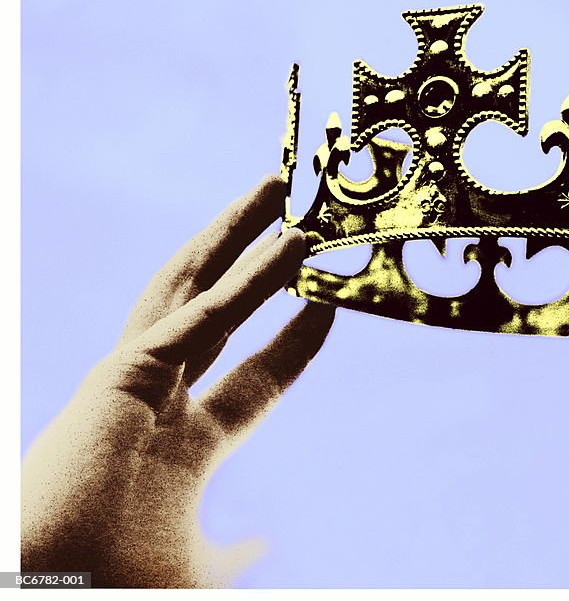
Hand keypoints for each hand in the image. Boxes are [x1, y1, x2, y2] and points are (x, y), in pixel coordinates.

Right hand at [21, 176, 334, 587]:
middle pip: (218, 303)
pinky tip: (288, 246)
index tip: (330, 302)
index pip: (257, 372)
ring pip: (197, 287)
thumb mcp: (200, 570)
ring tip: (280, 187)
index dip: (296, 335)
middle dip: (254, 254)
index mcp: (187, 441)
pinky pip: (203, 317)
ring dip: (240, 234)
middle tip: (293, 208)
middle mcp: (161, 396)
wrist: (59, 591)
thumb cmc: (116, 585)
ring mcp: (138, 378)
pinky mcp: (122, 374)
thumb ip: (234, 554)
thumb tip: (263, 547)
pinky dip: (250, 279)